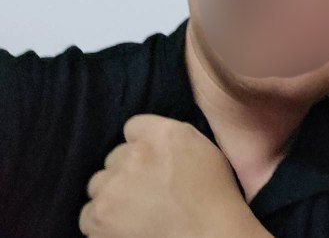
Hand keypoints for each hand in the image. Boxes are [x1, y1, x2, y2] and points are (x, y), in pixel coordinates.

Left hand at [79, 114, 269, 237]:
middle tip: (149, 193)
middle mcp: (135, 154)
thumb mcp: (204, 151)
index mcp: (164, 134)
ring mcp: (113, 185)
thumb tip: (150, 139)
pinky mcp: (98, 215)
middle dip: (127, 173)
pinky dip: (103, 223)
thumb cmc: (216, 199)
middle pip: (114, 157)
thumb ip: (173, 138)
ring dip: (112, 196)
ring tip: (138, 214)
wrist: (210, 237)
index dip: (142, 146)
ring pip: (98, 184)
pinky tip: (127, 229)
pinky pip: (88, 214)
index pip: (134, 127)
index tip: (152, 163)